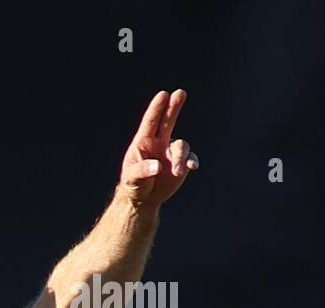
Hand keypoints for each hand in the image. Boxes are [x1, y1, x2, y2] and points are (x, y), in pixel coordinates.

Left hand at [118, 89, 199, 207]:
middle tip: (180, 92)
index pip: (150, 122)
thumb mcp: (132, 180)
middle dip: (174, 107)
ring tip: (177, 172)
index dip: (157, 108)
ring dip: (180, 157)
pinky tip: (192, 167)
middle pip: (168, 120)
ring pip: (181, 145)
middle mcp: (159, 142)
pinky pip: (190, 157)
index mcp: (143, 142)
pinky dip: (191, 161)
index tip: (163, 95)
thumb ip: (142, 171)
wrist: (144, 197)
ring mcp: (171, 151)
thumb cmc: (134, 185)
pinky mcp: (181, 162)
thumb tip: (157, 166)